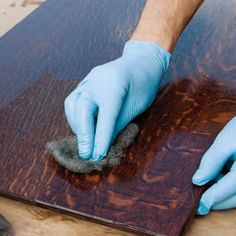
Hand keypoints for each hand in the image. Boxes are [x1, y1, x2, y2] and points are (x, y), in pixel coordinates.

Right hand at [64, 40, 170, 160]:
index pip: (105, 116)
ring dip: (77, 126)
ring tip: (85, 141)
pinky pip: (73, 100)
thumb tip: (103, 144)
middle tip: (86, 154)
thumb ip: (118, 124)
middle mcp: (97, 80)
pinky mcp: (84, 82)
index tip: (97, 156)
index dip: (101, 138)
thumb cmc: (143, 85)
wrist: (140, 62)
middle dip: (83, 135)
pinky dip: (75, 116)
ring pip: (73, 104)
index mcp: (115, 85)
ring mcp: (88, 79)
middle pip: (83, 108)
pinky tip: (82, 126)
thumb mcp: (136, 106)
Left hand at [192, 116, 235, 214]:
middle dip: (216, 200)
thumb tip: (197, 180)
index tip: (198, 208)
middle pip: (233, 198)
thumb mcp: (225, 142)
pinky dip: (227, 184)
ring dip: (221, 192)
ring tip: (205, 183)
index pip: (224, 192)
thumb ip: (211, 161)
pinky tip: (217, 175)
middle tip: (198, 199)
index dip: (210, 200)